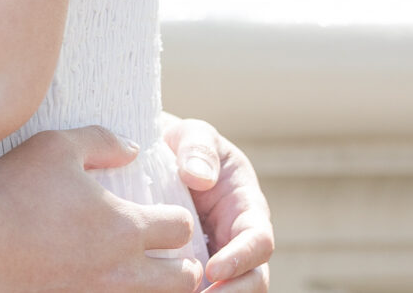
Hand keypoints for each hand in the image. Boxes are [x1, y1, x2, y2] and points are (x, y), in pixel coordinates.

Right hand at [0, 126, 197, 292]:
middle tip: (167, 256)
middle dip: (182, 264)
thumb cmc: (12, 190)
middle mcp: (122, 271)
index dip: (178, 219)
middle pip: (184, 278)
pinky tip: (104, 285)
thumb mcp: (55, 146)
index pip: (182, 227)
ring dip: (156, 286)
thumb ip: (101, 142)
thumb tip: (132, 150)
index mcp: (125, 227)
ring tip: (142, 276)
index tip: (163, 216)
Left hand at [161, 115, 272, 292]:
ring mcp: (218, 255)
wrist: (153, 152)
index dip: (242, 259)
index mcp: (247, 207)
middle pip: (253, 279)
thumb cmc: (179, 142)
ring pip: (229, 289)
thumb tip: (199, 177)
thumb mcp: (192, 134)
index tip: (214, 270)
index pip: (259, 241)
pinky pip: (199, 288)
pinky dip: (186, 291)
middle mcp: (238, 238)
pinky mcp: (195, 267)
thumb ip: (199, 149)